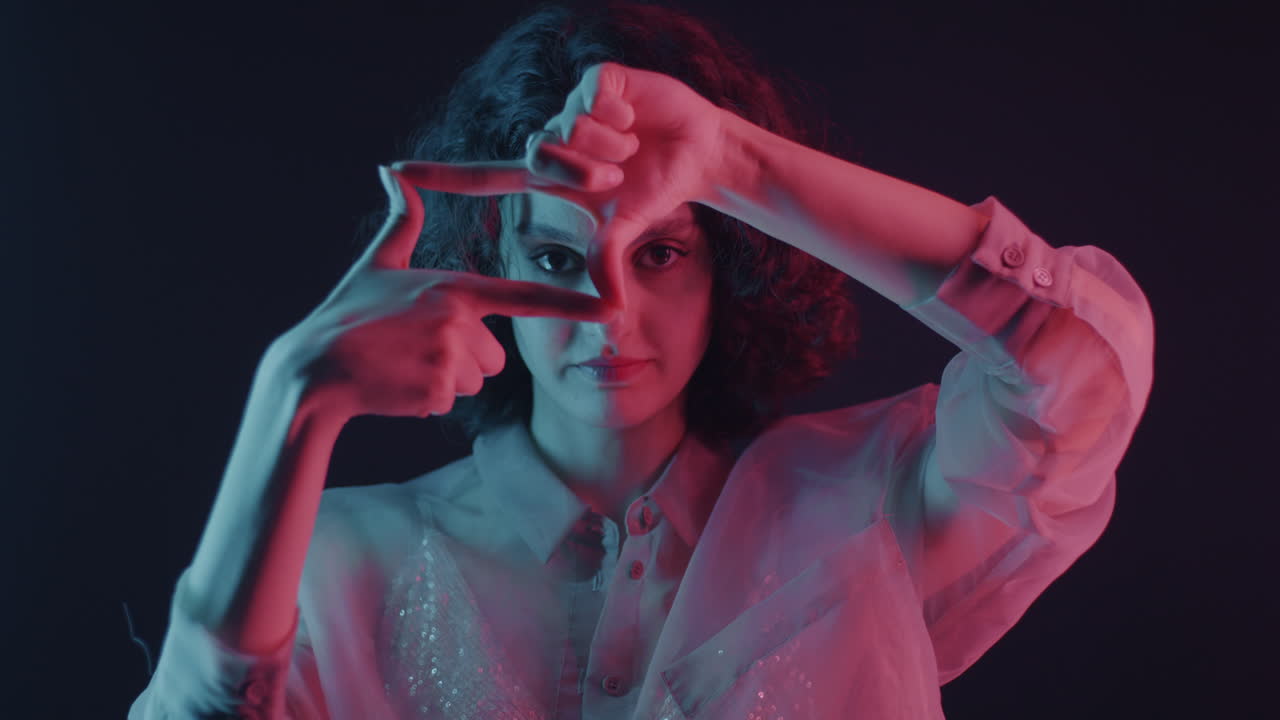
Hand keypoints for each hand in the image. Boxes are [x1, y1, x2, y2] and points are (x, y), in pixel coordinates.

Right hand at [270, 166, 613, 420]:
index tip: (614, 306)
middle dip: (462, 360)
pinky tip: (398, 385)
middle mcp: (460, 322)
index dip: (574, 303)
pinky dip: (427, 399)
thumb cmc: (347, 315)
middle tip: (416, 349)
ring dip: (445, 380)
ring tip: (405, 364)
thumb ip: (401, 222)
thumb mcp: (375, 264)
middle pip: (494, 356)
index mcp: (456, 288)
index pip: (526, 297)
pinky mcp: (437, 392)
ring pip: (474, 381)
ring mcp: (450, 358)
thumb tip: (391, 172)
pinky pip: (450, 402)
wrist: (314, 370)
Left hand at [392, 62, 727, 311]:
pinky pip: (595, 100)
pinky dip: (619, 119)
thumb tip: (610, 312)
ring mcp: (574, 106)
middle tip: (614, 180)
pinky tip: (636, 122)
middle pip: (537, 153)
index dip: (440, 176)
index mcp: (546, 172)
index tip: (394, 172)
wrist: (697, 154)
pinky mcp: (601, 79)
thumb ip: (604, 262)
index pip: (483, 175)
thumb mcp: (622, 229)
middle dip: (580, 173)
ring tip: (631, 151)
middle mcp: (552, 136)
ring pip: (569, 128)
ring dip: (607, 149)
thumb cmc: (653, 190)